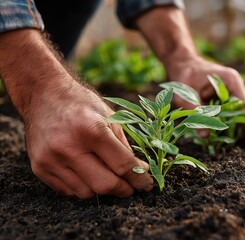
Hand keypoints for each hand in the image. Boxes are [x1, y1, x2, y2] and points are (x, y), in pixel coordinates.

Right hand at [25, 83, 153, 197]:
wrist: (44, 95)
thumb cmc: (82, 104)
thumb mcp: (110, 117)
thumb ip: (124, 146)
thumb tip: (139, 171)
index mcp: (92, 130)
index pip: (122, 165)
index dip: (139, 179)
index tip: (146, 185)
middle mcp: (69, 147)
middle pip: (105, 185)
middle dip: (123, 190)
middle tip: (131, 187)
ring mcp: (51, 159)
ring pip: (86, 193)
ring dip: (102, 189)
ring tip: (107, 175)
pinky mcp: (39, 167)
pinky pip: (68, 191)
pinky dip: (83, 187)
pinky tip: (88, 174)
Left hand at [136, 7, 244, 139]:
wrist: (182, 65)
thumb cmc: (184, 74)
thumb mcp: (185, 95)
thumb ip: (195, 113)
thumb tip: (206, 136)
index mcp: (230, 80)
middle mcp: (234, 86)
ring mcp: (230, 92)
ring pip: (238, 112)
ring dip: (239, 125)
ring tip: (244, 141)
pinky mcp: (223, 98)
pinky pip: (229, 113)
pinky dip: (228, 123)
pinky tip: (229, 136)